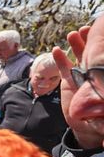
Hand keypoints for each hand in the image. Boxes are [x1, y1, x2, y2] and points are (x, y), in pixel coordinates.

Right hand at [52, 26, 101, 147]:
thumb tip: (100, 87)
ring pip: (80, 56)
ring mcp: (82, 75)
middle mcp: (95, 72)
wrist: (87, 127)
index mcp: (102, 75)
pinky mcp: (69, 81)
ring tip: (73, 35)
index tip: (101, 33)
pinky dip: (60, 59)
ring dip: (76, 44)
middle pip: (93, 52)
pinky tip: (57, 50)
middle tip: (86, 29)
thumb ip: (101, 94)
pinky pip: (65, 67)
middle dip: (90, 40)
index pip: (103, 58)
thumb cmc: (101, 117)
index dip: (101, 46)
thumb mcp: (102, 103)